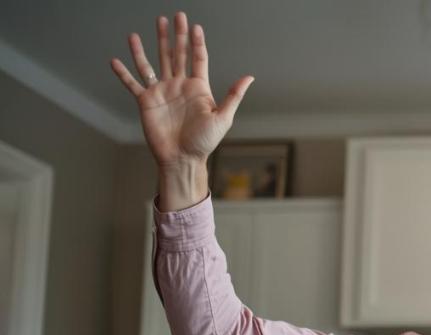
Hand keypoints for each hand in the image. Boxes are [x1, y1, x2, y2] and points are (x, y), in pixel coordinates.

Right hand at [110, 12, 252, 207]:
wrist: (183, 159)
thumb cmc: (205, 142)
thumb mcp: (223, 117)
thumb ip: (233, 95)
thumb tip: (250, 77)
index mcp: (198, 88)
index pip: (197, 58)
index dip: (196, 42)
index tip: (195, 26)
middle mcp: (179, 86)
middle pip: (176, 55)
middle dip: (175, 35)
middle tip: (175, 16)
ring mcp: (161, 92)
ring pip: (153, 63)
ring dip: (148, 46)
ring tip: (144, 30)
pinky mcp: (146, 102)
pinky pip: (132, 84)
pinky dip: (123, 73)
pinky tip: (115, 59)